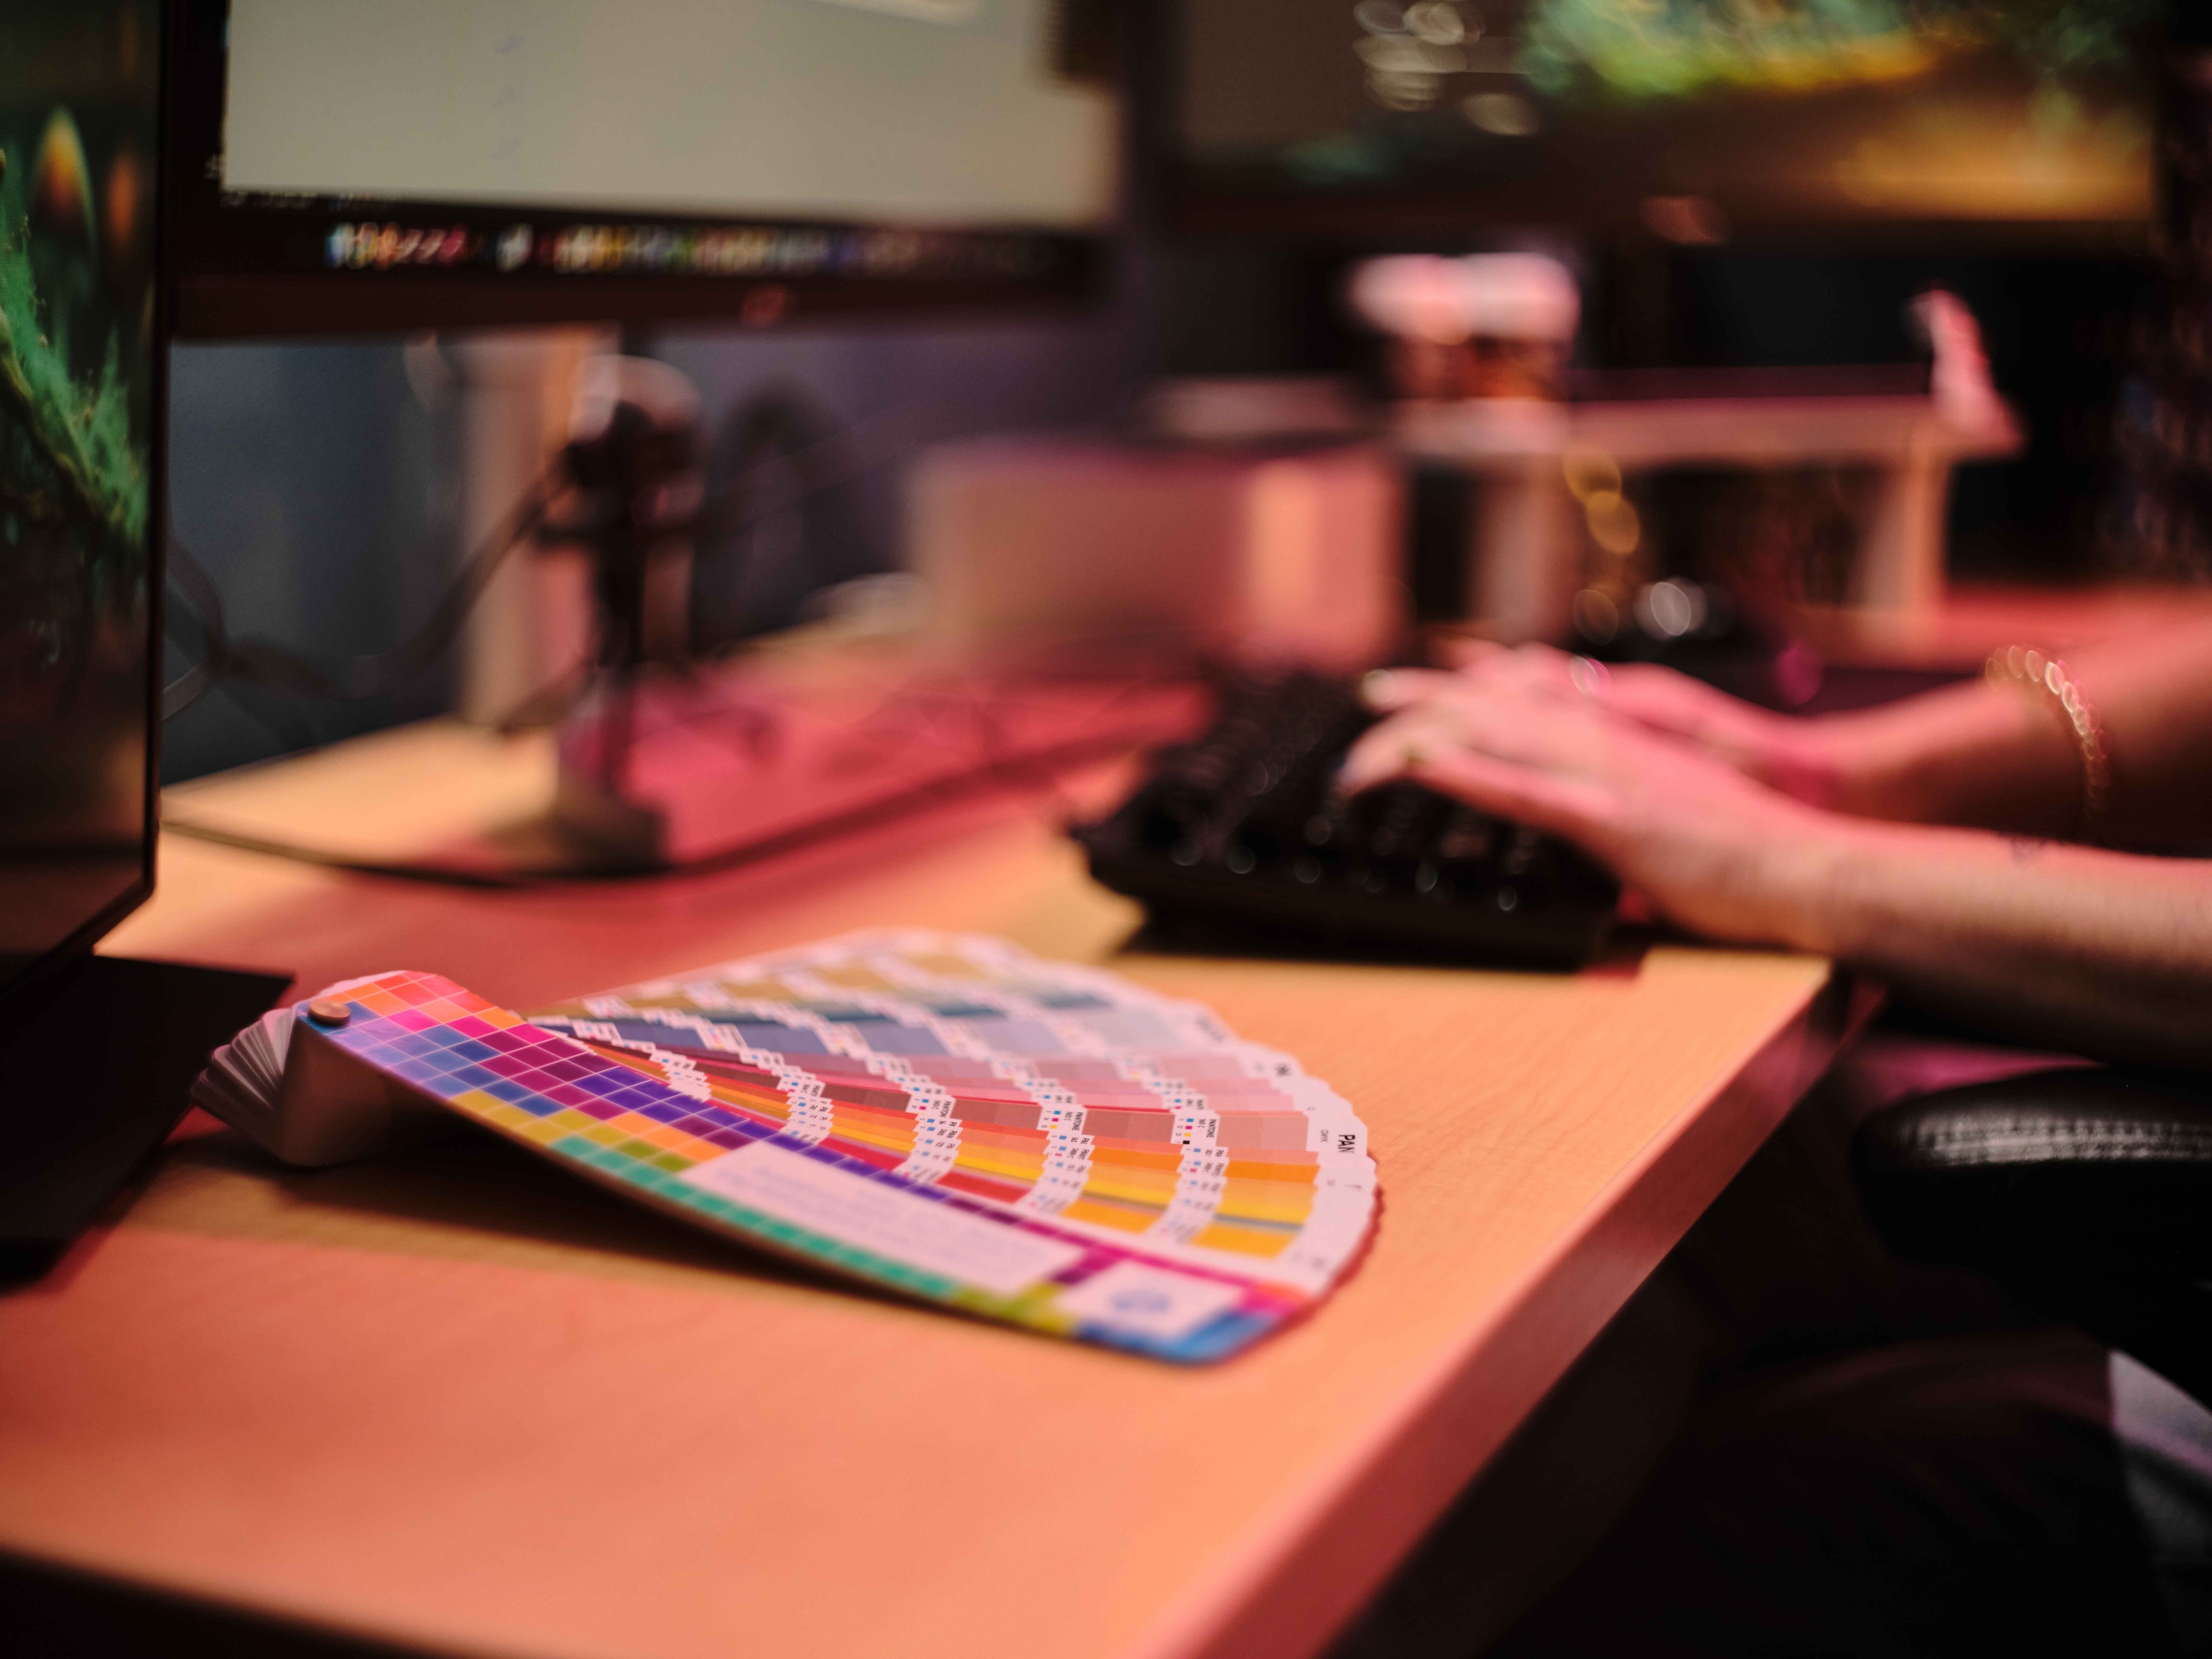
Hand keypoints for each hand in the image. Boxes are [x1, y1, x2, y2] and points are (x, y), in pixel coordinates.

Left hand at [1341, 669, 1844, 948]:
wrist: (1809, 868)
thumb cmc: (1746, 856)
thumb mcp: (1666, 819)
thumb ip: (1619, 810)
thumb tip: (1587, 824)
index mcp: (1617, 740)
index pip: (1523, 698)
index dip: (1464, 686)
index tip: (1415, 687)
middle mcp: (1604, 741)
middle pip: (1492, 704)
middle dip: (1420, 700)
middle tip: (1366, 696)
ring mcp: (1606, 775)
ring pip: (1492, 736)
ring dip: (1417, 740)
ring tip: (1359, 750)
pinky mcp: (1614, 818)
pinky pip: (1524, 790)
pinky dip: (1466, 773)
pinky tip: (1421, 764)